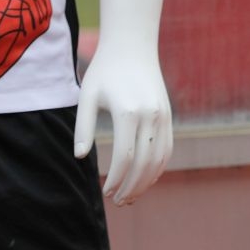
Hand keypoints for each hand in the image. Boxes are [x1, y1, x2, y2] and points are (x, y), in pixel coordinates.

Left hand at [72, 38, 172, 205]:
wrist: (132, 47)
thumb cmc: (104, 71)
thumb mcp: (87, 95)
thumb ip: (84, 127)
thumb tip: (80, 157)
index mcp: (128, 112)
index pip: (125, 157)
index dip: (116, 179)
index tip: (106, 191)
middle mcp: (151, 116)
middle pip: (144, 164)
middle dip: (131, 187)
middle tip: (117, 201)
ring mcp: (164, 117)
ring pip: (159, 160)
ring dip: (146, 182)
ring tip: (130, 196)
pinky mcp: (169, 117)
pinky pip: (166, 149)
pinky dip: (157, 168)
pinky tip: (144, 179)